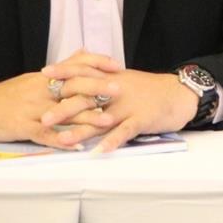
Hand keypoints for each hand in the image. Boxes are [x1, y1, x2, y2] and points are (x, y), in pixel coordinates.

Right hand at [0, 51, 119, 147]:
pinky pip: (45, 135)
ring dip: (87, 117)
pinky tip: (78, 145)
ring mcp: (32, 109)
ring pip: (64, 112)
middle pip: (72, 86)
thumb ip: (62, 67)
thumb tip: (84, 52)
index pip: (74, 65)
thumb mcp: (35, 77)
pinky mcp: (23, 127)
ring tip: (108, 121)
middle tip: (119, 89)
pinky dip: (62, 140)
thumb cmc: (9, 94)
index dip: (96, 63)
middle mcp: (40, 90)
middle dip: (97, 87)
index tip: (116, 65)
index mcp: (45, 77)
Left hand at [56, 67, 196, 153]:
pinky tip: (99, 151)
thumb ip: (104, 76)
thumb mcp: (125, 78)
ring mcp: (129, 105)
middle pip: (88, 98)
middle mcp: (118, 90)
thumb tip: (82, 72)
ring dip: (82, 130)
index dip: (65, 72)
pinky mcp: (142, 119)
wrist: (179, 94)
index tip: (44, 73)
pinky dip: (112, 141)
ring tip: (63, 141)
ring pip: (101, 118)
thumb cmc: (149, 90)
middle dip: (64, 108)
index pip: (85, 72)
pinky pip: (125, 131)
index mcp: (113, 79)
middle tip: (43, 118)